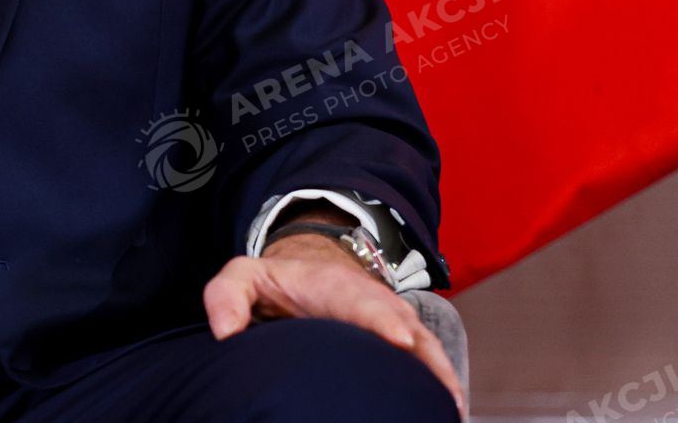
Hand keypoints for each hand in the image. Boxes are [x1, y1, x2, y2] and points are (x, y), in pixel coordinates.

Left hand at [203, 226, 465, 417]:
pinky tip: (448, 410)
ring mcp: (394, 321)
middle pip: (407, 328)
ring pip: (425, 347)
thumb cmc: (275, 282)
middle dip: (424, 357)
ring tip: (451, 411)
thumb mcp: (243, 276)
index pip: (363, 302)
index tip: (398, 339)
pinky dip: (442, 383)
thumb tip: (225, 333)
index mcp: (336, 287)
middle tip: (439, 392)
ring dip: (441, 376)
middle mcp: (375, 303)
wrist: (308, 268)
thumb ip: (227, 295)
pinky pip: (428, 361)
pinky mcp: (402, 342)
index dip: (382, 320)